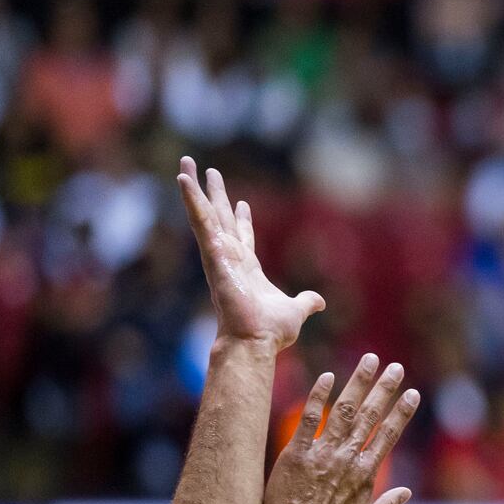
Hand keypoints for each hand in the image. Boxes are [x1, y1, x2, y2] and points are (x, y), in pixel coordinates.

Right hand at [179, 156, 322, 348]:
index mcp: (247, 267)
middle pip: (219, 217)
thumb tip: (319, 301)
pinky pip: (201, 221)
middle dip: (212, 194)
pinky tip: (183, 180)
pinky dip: (191, 200)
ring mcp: (218, 253)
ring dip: (194, 189)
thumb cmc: (270, 331)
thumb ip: (306, 302)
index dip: (241, 219)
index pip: (242, 236)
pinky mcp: (212, 253)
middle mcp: (229, 256)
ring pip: (205, 214)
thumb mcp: (296, 310)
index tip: (241, 201)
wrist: (255, 340)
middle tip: (203, 169)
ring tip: (185, 163)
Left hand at [263, 355, 418, 503]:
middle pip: (369, 416)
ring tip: (369, 361)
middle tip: (395, 367)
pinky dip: (318, 397)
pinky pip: (307, 419)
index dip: (401, 412)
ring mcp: (320, 454)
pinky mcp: (294, 454)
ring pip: (343, 411)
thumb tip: (406, 492)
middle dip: (385, 389)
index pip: (388, 435)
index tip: (412, 394)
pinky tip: (327, 376)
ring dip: (358, 383)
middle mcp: (346, 459)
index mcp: (366, 475)